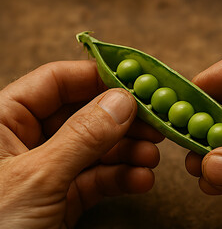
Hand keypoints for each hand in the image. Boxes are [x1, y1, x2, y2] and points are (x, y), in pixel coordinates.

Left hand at [0, 61, 163, 228]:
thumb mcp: (37, 176)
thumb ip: (82, 136)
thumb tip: (122, 101)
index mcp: (4, 120)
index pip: (56, 82)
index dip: (97, 77)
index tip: (135, 80)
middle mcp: (29, 141)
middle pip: (85, 114)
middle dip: (122, 120)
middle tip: (155, 122)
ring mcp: (50, 169)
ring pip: (97, 148)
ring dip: (129, 151)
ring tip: (152, 155)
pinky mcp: (64, 197)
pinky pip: (98, 179)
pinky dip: (122, 179)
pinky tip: (142, 180)